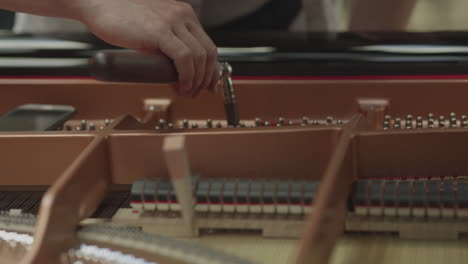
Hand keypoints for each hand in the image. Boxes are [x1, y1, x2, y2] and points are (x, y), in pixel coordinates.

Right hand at [77, 0, 218, 96]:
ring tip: (186, 92)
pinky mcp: (160, 30)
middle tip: (196, 93)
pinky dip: (186, 76)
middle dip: (206, 78)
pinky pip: (184, 57)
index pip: (208, 45)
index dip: (211, 70)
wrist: (97, 3)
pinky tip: (180, 86)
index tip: (208, 85)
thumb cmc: (118, 17)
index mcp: (184, 14)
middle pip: (208, 52)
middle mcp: (182, 15)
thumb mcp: (153, 31)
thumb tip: (176, 73)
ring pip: (199, 57)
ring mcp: (172, 21)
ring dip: (196, 81)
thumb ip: (167, 46)